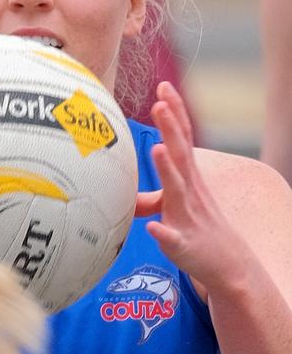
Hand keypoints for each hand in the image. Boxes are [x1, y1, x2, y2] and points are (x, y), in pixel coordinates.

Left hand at [134, 82, 248, 287]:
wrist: (229, 266)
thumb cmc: (198, 230)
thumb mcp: (175, 206)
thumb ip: (152, 196)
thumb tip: (125, 193)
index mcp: (189, 178)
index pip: (182, 139)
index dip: (174, 113)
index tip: (163, 86)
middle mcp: (190, 192)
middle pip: (181, 154)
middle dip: (171, 128)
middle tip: (159, 103)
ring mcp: (188, 216)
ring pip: (177, 190)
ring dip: (167, 169)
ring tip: (157, 148)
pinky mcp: (184, 244)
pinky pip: (172, 238)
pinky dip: (163, 232)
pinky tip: (153, 228)